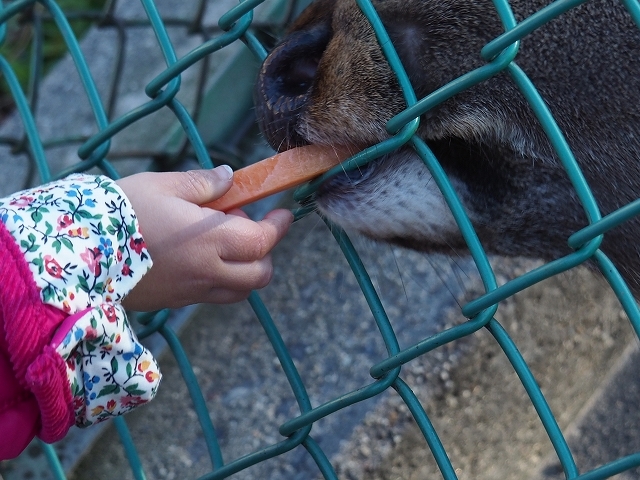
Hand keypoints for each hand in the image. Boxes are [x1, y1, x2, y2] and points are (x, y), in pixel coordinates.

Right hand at [116, 167, 292, 309]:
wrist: (79, 253)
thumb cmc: (122, 212)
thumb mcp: (163, 185)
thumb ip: (203, 183)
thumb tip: (230, 177)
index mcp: (210, 239)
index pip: (262, 240)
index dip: (278, 226)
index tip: (283, 212)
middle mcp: (207, 270)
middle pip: (259, 274)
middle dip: (266, 252)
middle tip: (251, 228)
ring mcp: (192, 290)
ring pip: (239, 290)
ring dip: (247, 270)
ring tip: (226, 244)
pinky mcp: (176, 301)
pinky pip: (214, 295)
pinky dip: (223, 280)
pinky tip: (203, 257)